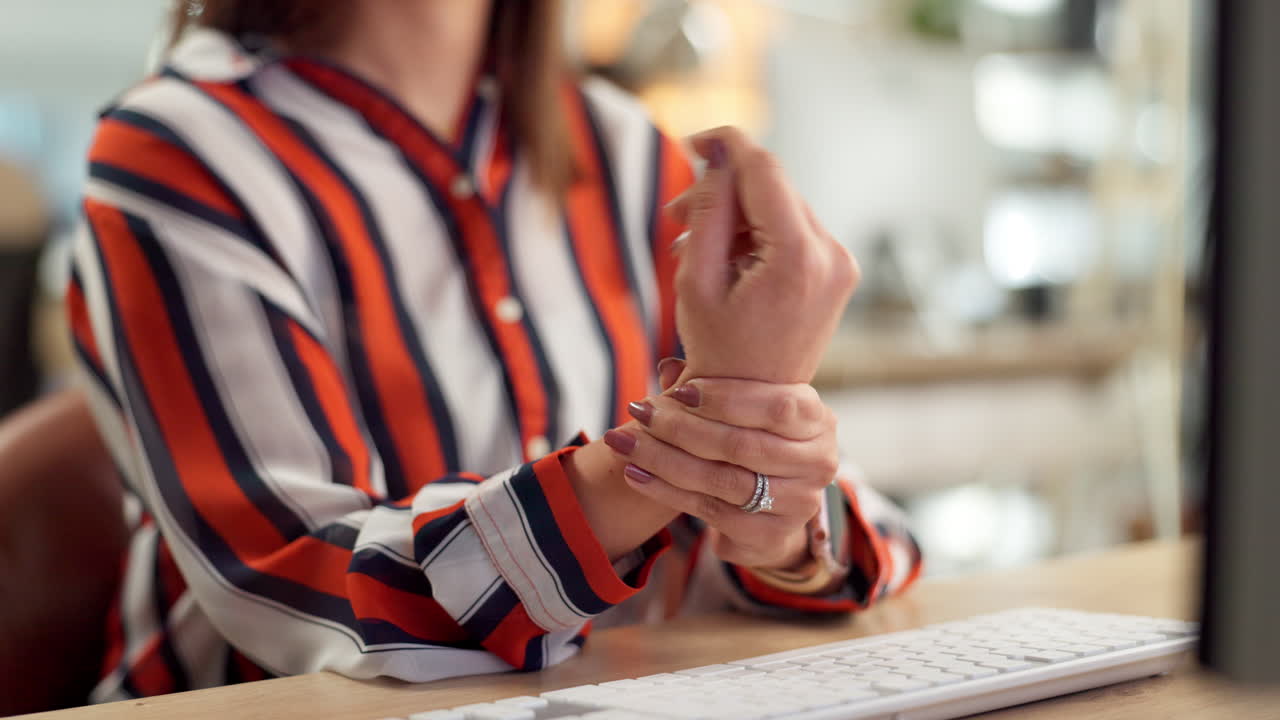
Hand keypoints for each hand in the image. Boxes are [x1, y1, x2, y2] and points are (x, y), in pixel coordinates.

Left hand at [602, 358, 838, 569]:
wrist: (774, 501)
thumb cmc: (755, 435)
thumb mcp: (748, 407)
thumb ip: (715, 387)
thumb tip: (669, 368)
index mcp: (819, 420)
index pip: (778, 406)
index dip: (727, 398)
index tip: (680, 391)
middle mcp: (818, 463)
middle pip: (740, 445)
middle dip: (680, 427)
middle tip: (638, 411)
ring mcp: (798, 503)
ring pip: (719, 479)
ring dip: (664, 458)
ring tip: (624, 441)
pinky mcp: (769, 534)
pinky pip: (707, 508)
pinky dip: (665, 490)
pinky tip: (635, 473)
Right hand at [667, 127, 859, 384]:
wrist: (753, 405)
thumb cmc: (718, 351)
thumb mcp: (697, 279)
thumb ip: (709, 210)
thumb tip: (719, 156)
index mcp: (797, 257)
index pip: (764, 171)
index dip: (728, 145)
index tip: (693, 142)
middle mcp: (831, 255)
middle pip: (773, 189)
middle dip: (723, 192)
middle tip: (674, 217)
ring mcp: (841, 264)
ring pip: (782, 207)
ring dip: (738, 215)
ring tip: (692, 245)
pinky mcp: (839, 272)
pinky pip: (794, 231)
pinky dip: (759, 234)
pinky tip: (726, 258)